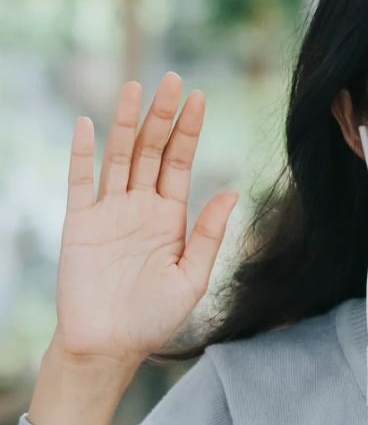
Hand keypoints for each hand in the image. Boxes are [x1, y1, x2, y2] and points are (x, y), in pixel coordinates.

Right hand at [52, 72, 237, 367]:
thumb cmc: (155, 317)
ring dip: (125, 122)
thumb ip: (210, 235)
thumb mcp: (193, 277)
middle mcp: (140, 208)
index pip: (180, 163)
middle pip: (151, 150)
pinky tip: (89, 124)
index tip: (199, 98)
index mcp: (170, 218)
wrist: (110, 345)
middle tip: (172, 79)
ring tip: (135, 87)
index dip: (188, 131)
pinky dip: (83, 154)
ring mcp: (108, 212)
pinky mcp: (79, 224)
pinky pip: (79, 182)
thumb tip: (232, 192)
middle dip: (162, 116)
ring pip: (118, 157)